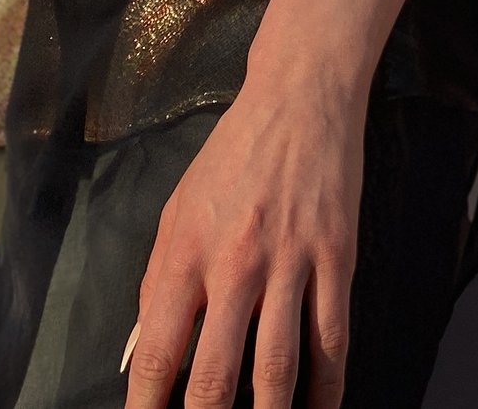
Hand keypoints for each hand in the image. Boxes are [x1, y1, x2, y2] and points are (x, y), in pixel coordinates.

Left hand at [123, 66, 365, 408]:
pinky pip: (331, 337)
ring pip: (279, 367)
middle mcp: (235, 265)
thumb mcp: (175, 211)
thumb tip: (141, 352)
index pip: (157, 354)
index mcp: (185, 254)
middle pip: (216, 377)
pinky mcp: (336, 257)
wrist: (299, 99)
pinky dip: (328, 386)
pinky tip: (321, 408)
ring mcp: (290, 262)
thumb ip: (156, 282)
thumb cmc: (231, 155)